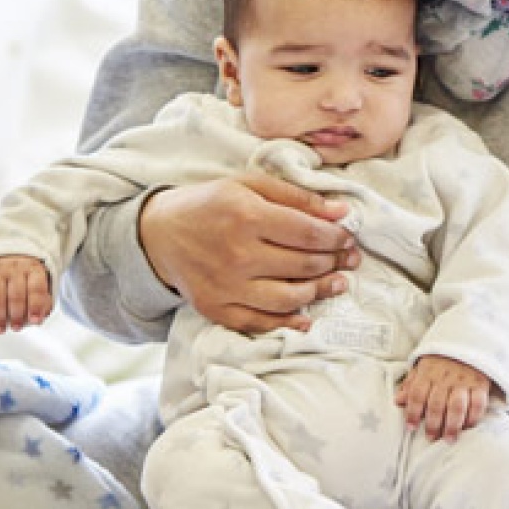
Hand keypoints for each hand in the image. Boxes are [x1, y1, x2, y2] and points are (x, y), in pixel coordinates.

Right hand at [0, 255, 51, 331]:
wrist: (8, 258)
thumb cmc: (27, 280)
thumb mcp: (40, 286)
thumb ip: (43, 304)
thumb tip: (38, 320)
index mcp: (34, 269)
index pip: (36, 288)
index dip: (36, 306)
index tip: (34, 321)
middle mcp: (15, 267)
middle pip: (16, 294)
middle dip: (16, 315)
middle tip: (16, 328)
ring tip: (0, 329)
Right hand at [139, 172, 357, 334]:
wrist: (158, 233)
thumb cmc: (209, 204)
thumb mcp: (249, 185)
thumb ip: (295, 197)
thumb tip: (340, 212)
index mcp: (247, 216)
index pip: (307, 233)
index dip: (335, 237)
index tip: (348, 237)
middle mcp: (238, 254)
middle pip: (302, 266)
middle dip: (334, 262)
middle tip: (349, 259)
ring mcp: (226, 286)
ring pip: (287, 299)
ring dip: (319, 292)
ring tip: (336, 283)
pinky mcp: (215, 308)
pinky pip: (259, 322)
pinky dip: (286, 323)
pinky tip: (306, 317)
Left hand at [397, 355, 492, 442]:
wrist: (469, 340)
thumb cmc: (442, 359)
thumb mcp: (423, 367)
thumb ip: (411, 384)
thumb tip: (397, 401)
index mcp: (428, 372)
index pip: (417, 394)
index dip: (413, 412)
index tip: (411, 427)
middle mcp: (445, 377)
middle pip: (437, 403)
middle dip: (433, 423)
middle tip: (431, 437)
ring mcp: (464, 381)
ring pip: (457, 406)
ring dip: (452, 425)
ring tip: (449, 439)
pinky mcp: (480, 384)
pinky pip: (478, 403)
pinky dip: (473, 416)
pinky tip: (468, 426)